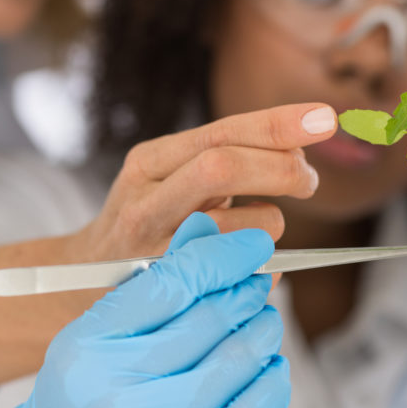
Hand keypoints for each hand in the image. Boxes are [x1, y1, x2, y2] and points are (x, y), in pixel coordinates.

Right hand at [0, 103, 333, 399]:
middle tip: (310, 179)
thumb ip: (229, 160)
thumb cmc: (148, 224)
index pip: (219, 132)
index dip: (276, 124)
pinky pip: (244, 275)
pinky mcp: (171, 290)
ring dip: (272, 225)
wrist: (81, 285)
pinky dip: (265, 267)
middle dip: (281, 168)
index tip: (325, 117)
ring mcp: (154, 249)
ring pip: (241, 227)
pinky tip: (245, 265)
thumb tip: (303, 154)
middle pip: (223, 166)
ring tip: (262, 228)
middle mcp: (145, 199)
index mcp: (150, 162)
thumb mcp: (174, 180)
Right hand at [0, 213, 290, 407]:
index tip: (254, 242)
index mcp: (89, 345)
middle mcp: (114, 394)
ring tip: (264, 318)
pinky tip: (269, 363)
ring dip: (263, 330)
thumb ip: (154, 276)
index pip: (170, 283)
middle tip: (259, 280)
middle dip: (246, 291)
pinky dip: (271, 381)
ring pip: (235, 362)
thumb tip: (207, 222)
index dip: (222, 254)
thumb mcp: (102, 326)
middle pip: (207, 320)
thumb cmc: (87, 386)